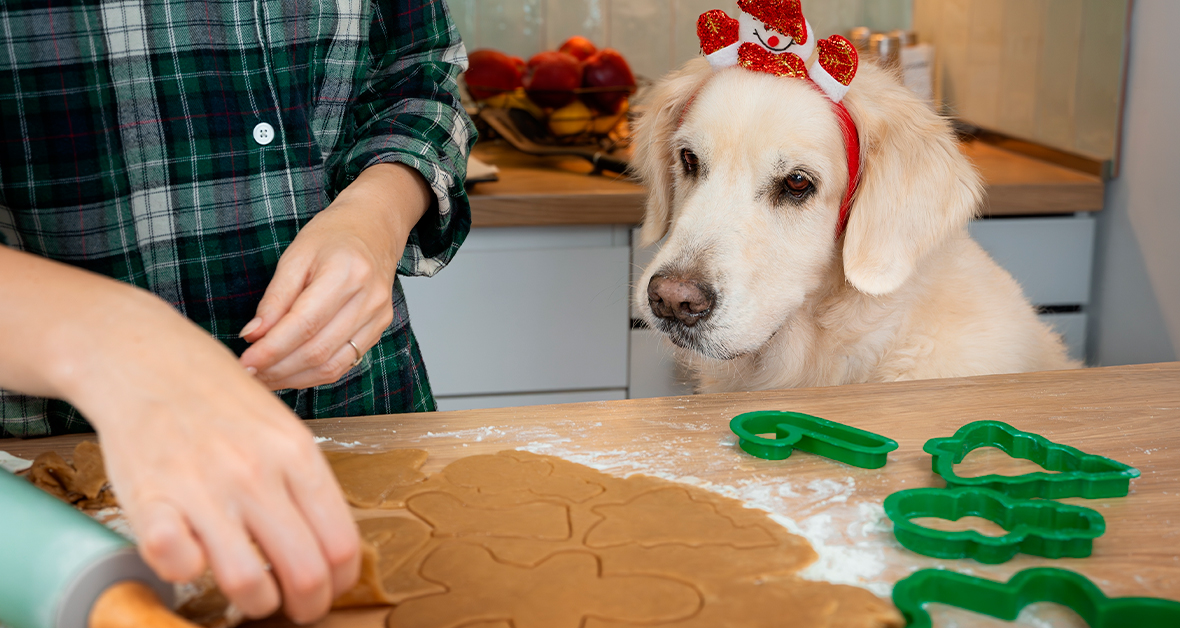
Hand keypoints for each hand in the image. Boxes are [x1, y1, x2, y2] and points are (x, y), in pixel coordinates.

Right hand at [0, 249, 359, 622]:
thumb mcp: (283, 429)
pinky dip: (185, 577)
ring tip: (249, 598)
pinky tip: (192, 562)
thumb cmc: (220, 398)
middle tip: (295, 611)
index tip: (329, 593)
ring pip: (246, 583)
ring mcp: (204, 487)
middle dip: (306, 608)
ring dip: (253, 605)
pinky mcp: (151, 499)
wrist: (147, 360)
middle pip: (304, 573)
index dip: (339, 585)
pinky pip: (176, 564)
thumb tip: (331, 547)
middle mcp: (257, 473)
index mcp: (298, 456)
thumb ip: (306, 483)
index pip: (341, 545)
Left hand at [239, 163, 430, 390]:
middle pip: (317, 350)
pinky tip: (290, 372)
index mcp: (346, 273)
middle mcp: (368, 298)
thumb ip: (275, 298)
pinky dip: (313, 374)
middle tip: (248, 373)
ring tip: (265, 377)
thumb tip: (253, 336)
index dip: (272, 349)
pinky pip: (344, 363)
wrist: (375, 228)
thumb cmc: (332, 236)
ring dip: (293, 378)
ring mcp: (378, 316)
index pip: (304, 324)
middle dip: (277, 368)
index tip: (245, 361)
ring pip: (331, 365)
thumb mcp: (295, 256)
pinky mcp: (379, 328)